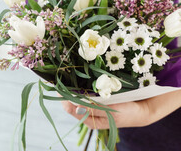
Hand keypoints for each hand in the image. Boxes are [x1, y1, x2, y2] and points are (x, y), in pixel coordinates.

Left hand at [61, 90, 180, 128]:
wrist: (140, 112)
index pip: (71, 109)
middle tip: (61, 79)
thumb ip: (94, 109)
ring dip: (72, 90)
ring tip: (67, 79)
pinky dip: (81, 90)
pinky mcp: (98, 104)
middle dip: (66, 93)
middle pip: (72, 104)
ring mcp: (94, 109)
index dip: (64, 97)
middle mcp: (90, 116)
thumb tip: (75, 107)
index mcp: (91, 120)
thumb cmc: (127, 112)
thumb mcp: (111, 111)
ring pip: (78, 99)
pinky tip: (79, 83)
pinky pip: (86, 97)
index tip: (58, 86)